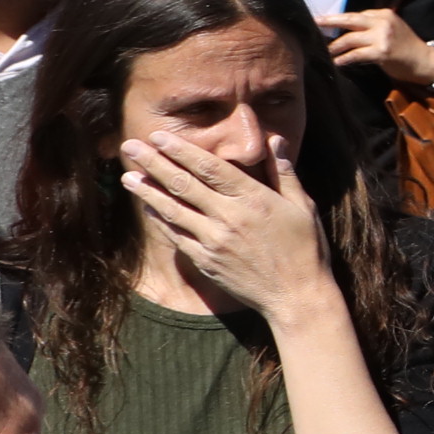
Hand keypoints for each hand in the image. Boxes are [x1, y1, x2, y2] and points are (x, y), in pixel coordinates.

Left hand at [120, 133, 336, 325]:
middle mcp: (229, 217)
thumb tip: (274, 140)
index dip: (181, 150)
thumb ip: (284, 172)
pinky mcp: (206, 261)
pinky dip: (160, 219)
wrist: (296, 296)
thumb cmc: (306, 248)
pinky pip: (176, 236)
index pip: (209, 168)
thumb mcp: (303, 206)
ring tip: (127, 175)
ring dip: (147, 191)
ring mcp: (214, 241)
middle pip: (183, 184)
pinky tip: (148, 206)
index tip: (159, 136)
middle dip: (153, 163)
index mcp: (253, 199)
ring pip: (173, 210)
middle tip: (130, 146)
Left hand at [324, 7, 433, 90]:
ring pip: (349, 39)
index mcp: (384, 14)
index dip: (340, 20)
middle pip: (349, 19)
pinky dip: (344, 59)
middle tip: (314, 23)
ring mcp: (382, 36)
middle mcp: (382, 21)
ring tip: (325, 52)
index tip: (325, 22)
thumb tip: (349, 32)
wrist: (426, 61)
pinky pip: (356, 54)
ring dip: (334, 47)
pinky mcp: (381, 52)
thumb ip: (373, 27)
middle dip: (329, 22)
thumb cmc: (407, 48)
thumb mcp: (391, 30)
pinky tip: (337, 62)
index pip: (357, 15)